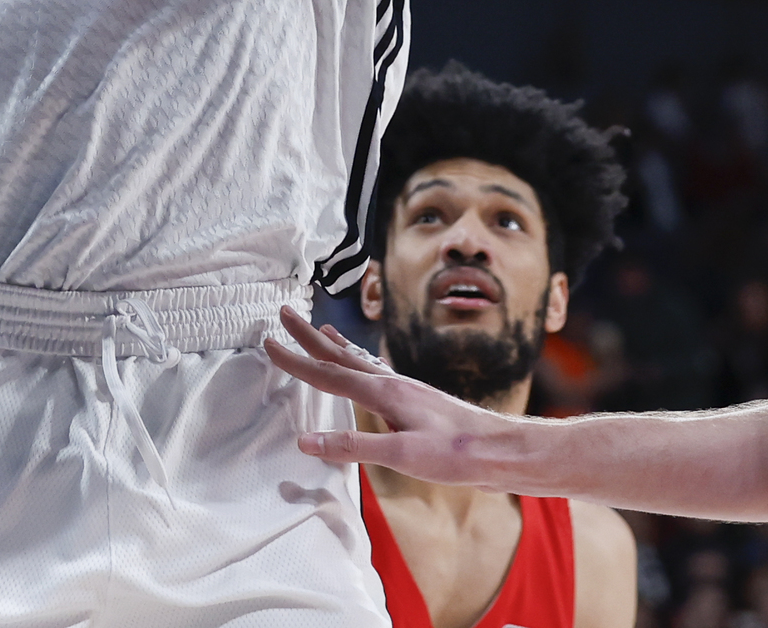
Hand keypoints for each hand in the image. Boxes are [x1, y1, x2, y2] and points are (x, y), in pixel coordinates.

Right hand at [263, 305, 530, 484]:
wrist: (499, 449)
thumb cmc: (457, 454)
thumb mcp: (403, 454)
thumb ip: (354, 446)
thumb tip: (306, 442)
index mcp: (385, 392)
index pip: (328, 374)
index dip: (296, 360)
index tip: (268, 343)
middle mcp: (392, 383)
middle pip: (340, 356)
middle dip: (309, 337)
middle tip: (284, 313)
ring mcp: (405, 390)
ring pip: (358, 361)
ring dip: (334, 346)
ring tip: (320, 330)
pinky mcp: (416, 402)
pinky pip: (376, 374)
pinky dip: (359, 364)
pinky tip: (365, 369)